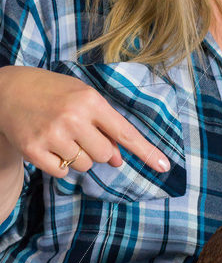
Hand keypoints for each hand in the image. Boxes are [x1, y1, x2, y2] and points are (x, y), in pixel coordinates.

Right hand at [0, 65, 170, 177]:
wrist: (10, 90)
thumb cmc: (54, 91)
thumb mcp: (83, 97)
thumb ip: (104, 124)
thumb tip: (118, 159)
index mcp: (90, 101)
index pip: (125, 132)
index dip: (146, 151)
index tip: (164, 166)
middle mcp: (73, 118)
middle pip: (105, 155)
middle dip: (100, 151)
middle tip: (84, 135)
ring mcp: (52, 135)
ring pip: (84, 165)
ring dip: (79, 157)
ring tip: (63, 135)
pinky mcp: (33, 150)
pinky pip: (62, 173)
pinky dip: (61, 165)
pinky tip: (51, 145)